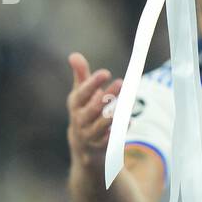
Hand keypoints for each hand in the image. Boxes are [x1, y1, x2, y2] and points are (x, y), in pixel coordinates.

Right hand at [66, 52, 123, 169]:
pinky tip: (128, 121)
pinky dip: (118, 130)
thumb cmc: (84, 112)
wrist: (83, 146)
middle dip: (107, 95)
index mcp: (75, 104)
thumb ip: (81, 75)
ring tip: (127, 101)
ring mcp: (89, 134)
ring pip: (101, 124)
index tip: (106, 72)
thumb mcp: (80, 94)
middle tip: (121, 82)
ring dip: (114, 113)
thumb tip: (74, 55)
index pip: (82, 93)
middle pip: (93, 107)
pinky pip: (109, 139)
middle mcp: (79, 119)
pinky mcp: (100, 146)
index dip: (93, 82)